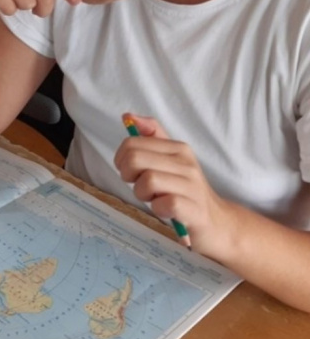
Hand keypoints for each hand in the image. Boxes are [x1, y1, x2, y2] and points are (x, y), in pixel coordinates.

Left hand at [114, 114, 233, 255]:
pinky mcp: (193, 209)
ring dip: (142, 194)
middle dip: (128, 176)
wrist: (217, 222)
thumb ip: (151, 136)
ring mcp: (191, 185)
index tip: (131, 171)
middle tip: (141, 186)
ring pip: (147, 181)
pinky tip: (166, 210)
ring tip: (155, 198)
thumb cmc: (185, 190)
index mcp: (178, 148)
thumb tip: (128, 116)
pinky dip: (158, 209)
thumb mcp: (170, 159)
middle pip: (134, 159)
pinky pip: (163, 204)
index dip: (121, 159)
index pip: (132, 143)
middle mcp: (186, 163)